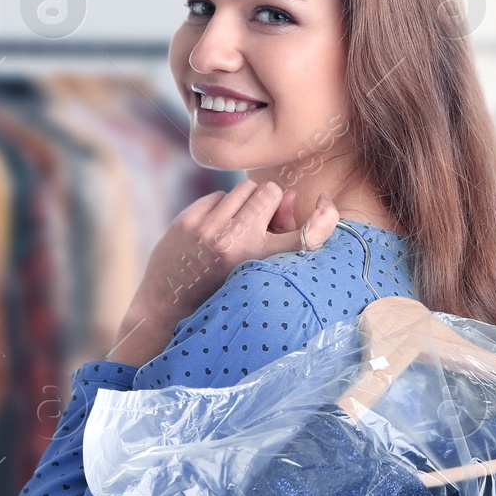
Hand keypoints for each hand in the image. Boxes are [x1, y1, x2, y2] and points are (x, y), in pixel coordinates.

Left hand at [109, 181, 338, 366]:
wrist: (169, 308)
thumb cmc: (223, 289)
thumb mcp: (258, 270)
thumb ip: (281, 235)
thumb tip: (291, 194)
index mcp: (262, 263)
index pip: (309, 233)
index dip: (326, 216)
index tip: (325, 203)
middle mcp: (236, 243)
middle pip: (271, 192)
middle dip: (269, 203)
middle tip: (259, 222)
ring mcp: (209, 230)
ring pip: (244, 188)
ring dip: (245, 202)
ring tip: (236, 226)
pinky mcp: (187, 221)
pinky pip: (218, 195)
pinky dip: (220, 208)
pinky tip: (213, 230)